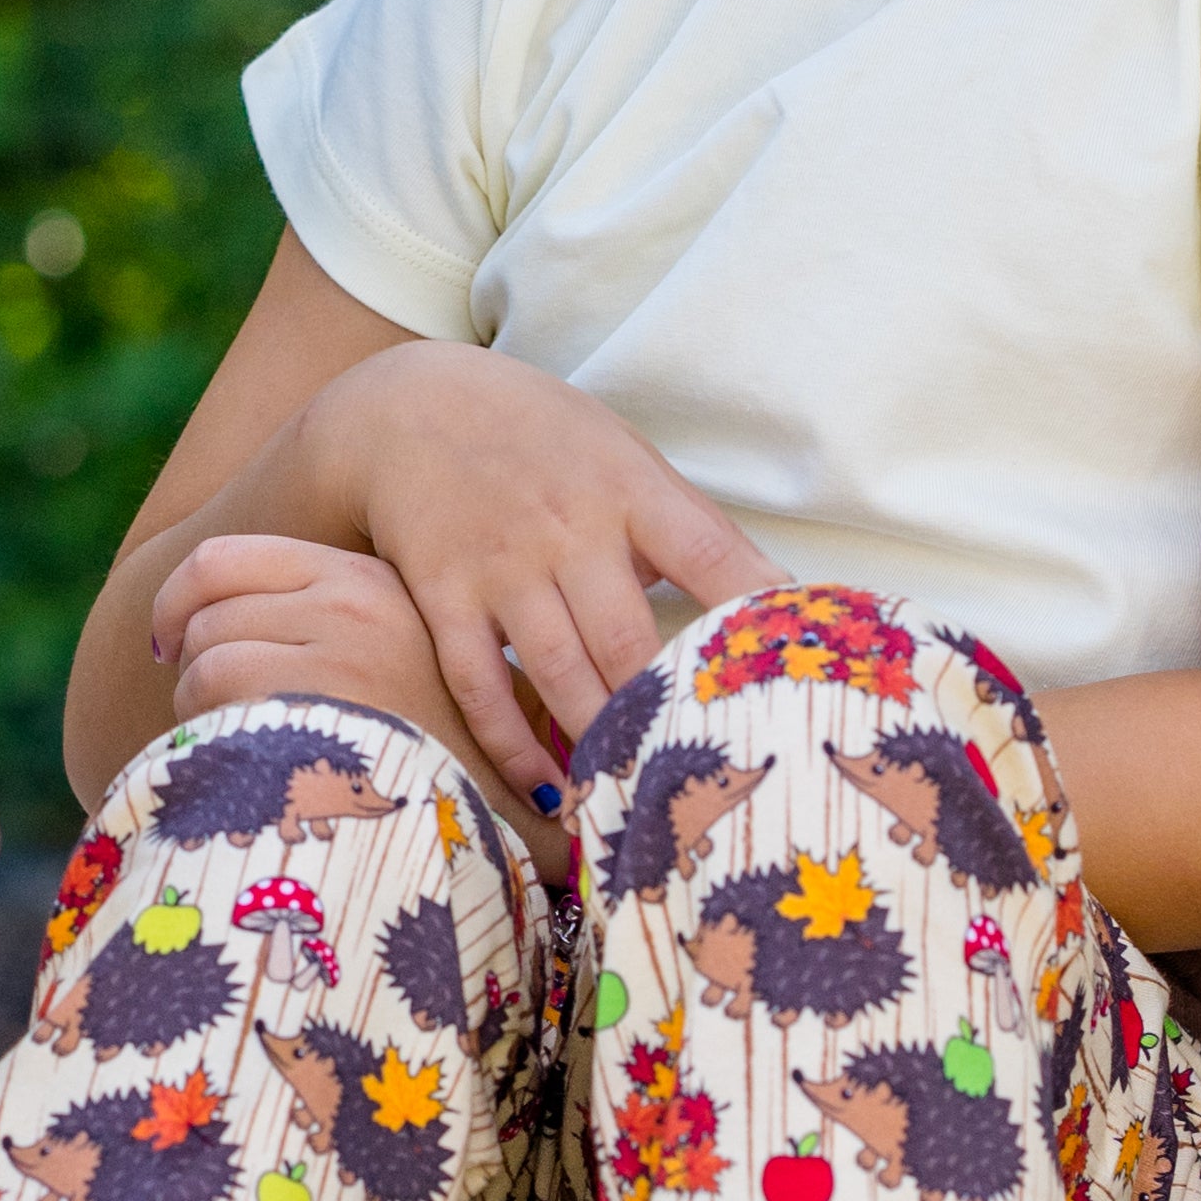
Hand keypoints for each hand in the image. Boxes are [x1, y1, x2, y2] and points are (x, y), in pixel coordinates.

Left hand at [146, 528, 502, 772]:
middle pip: (210, 610)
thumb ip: (321, 622)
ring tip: (237, 739)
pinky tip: (244, 761)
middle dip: (194, 663)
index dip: (178, 601)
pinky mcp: (323, 700)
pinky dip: (207, 728)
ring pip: (207, 653)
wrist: (513, 807)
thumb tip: (201, 624)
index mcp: (365, 578)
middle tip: (217, 708)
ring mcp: (339, 649)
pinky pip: (215, 691)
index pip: (225, 559)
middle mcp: (353, 600)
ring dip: (198, 703)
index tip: (171, 641)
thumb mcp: (398, 652)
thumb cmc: (442, 745)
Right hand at [314, 343, 781, 804]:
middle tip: (700, 769)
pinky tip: (547, 786)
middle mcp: (565, 529)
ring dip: (598, 738)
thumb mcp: (621, 456)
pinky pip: (478, 683)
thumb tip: (767, 599)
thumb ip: (682, 526)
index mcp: (627, 490)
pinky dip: (511, 741)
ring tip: (634, 792)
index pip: (706, 552)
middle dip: (665, 709)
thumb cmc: (541, 439)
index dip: (751, 606)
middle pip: (626, 639)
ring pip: (557, 671)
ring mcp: (500, 566)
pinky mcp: (443, 595)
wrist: (410, 408)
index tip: (790, 662)